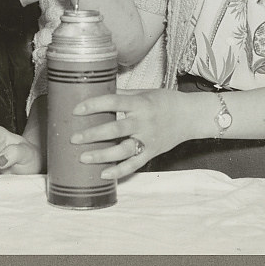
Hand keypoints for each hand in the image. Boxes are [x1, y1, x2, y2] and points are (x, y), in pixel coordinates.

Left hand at [70, 89, 199, 179]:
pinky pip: (134, 165)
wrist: (191, 116)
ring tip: (83, 158)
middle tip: (74, 138)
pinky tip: (103, 174)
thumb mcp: (144, 93)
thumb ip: (123, 95)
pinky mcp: (152, 152)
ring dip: (102, 155)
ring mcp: (148, 139)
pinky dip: (119, 171)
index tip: (76, 110)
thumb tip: (98, 90)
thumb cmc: (165, 101)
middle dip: (93, 134)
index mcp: (140, 104)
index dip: (94, 105)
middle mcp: (144, 122)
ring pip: (123, 150)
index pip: (113, 102)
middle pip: (115, 129)